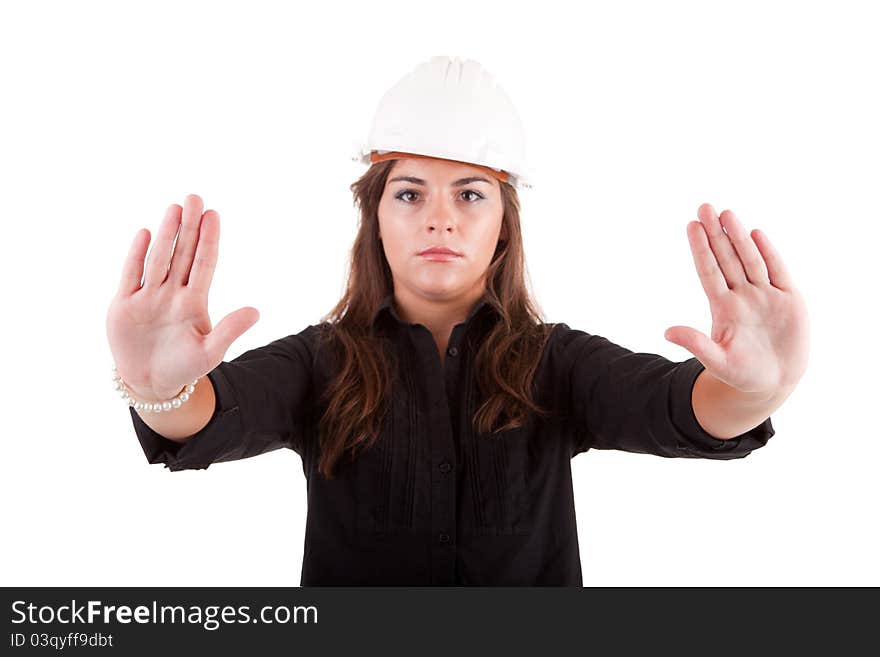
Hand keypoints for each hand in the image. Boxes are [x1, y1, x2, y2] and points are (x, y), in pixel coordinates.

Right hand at [105, 194, 258, 401]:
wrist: (152, 383)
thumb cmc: (185, 367)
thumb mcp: (210, 351)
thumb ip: (230, 330)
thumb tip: (256, 311)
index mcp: (194, 301)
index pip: (204, 263)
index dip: (208, 240)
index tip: (214, 215)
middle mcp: (172, 293)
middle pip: (182, 254)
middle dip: (189, 227)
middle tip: (195, 198)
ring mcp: (148, 296)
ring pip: (159, 259)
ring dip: (167, 234)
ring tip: (175, 208)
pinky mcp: (125, 304)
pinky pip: (132, 275)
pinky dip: (137, 255)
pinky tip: (145, 234)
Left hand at [663, 203, 809, 397]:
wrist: (775, 381)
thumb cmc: (742, 374)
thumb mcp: (718, 362)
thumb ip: (696, 345)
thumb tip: (667, 332)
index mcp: (723, 308)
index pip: (709, 272)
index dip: (701, 249)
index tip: (691, 226)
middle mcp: (742, 296)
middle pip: (727, 259)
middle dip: (716, 234)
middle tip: (704, 207)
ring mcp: (766, 295)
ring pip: (751, 260)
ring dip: (739, 238)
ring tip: (727, 214)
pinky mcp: (789, 300)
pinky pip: (778, 272)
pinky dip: (769, 254)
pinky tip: (756, 234)